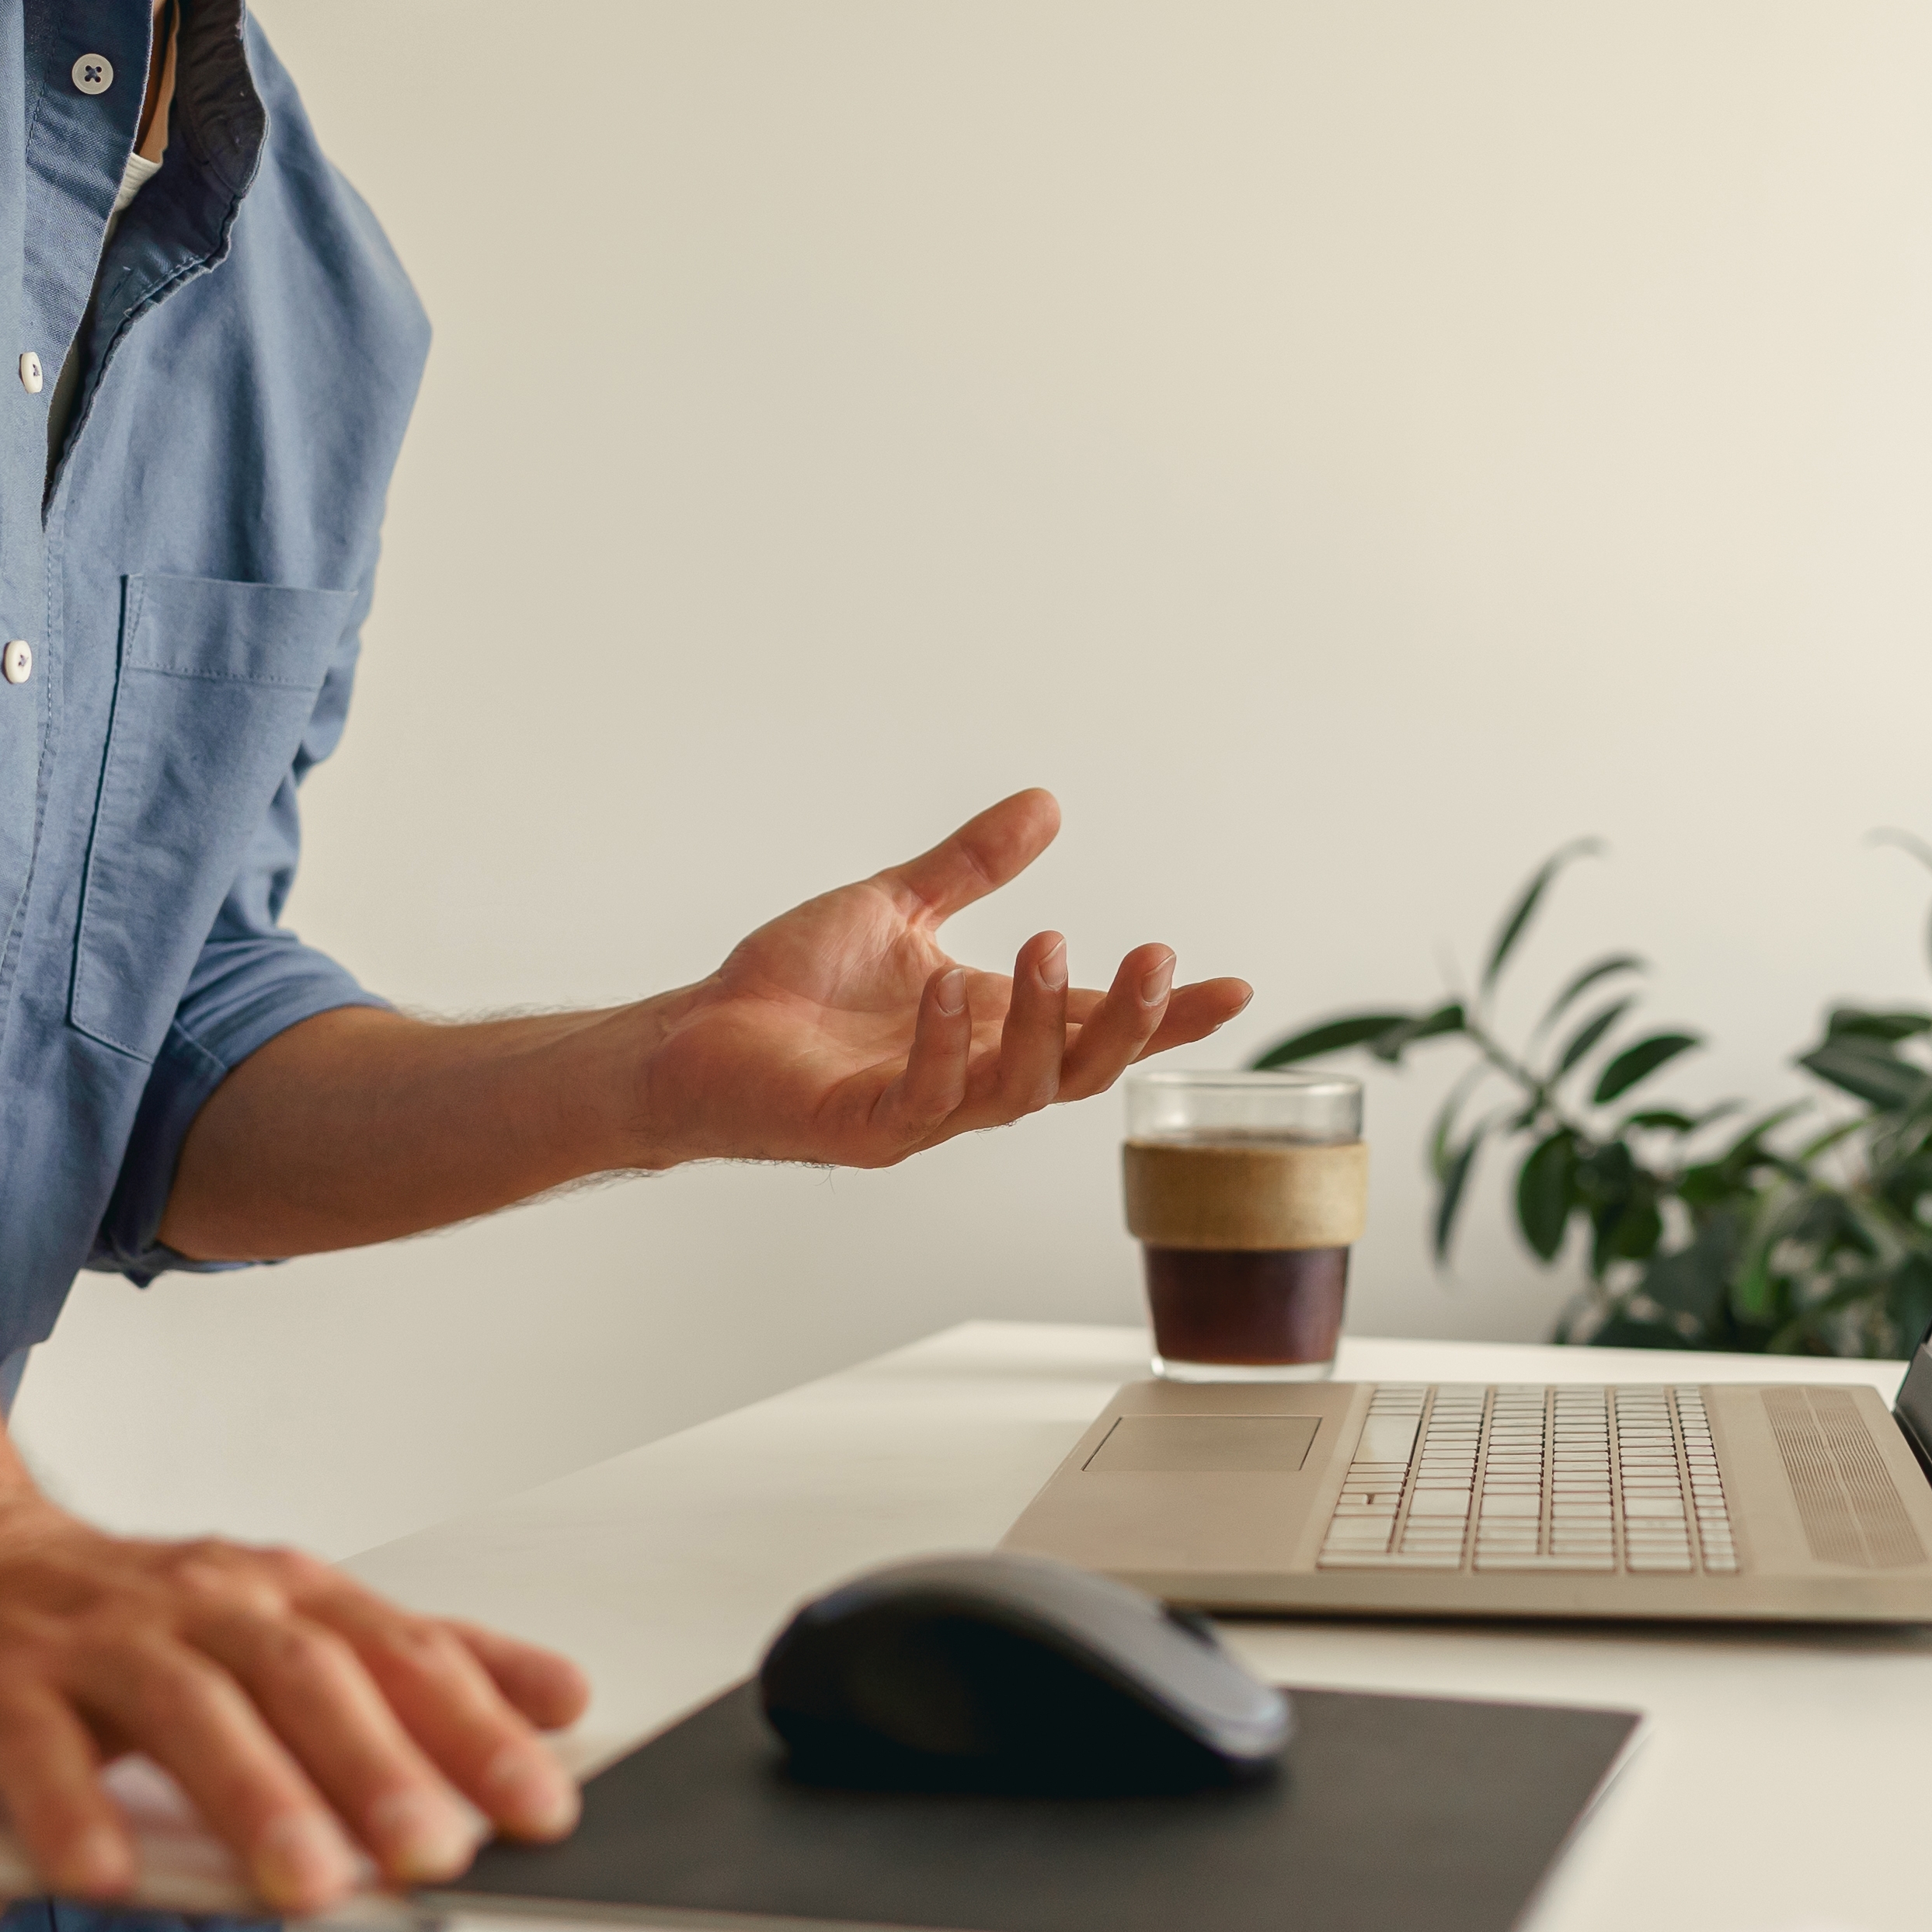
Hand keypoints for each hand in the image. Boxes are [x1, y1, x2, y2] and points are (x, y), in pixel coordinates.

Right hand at [0, 1496, 589, 1914]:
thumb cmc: (122, 1615)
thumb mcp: (277, 1621)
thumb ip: (411, 1662)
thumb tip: (559, 1697)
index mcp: (273, 1592)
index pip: (393, 1652)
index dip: (473, 1725)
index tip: (543, 1802)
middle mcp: (193, 1604)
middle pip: (301, 1676)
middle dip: (377, 1767)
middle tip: (438, 1853)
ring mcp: (89, 1640)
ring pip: (185, 1710)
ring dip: (254, 1798)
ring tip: (308, 1881)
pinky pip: (37, 1754)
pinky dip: (76, 1813)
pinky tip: (109, 1873)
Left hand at [634, 788, 1251, 1167]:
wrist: (695, 1035)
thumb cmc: (791, 988)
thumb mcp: (896, 904)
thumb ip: (971, 864)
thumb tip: (1046, 804)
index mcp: (986, 1026)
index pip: (1094, 1024)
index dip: (1165, 1014)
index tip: (1236, 987)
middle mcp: (967, 1076)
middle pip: (1079, 1070)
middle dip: (1129, 1022)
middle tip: (1157, 958)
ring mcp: (919, 1110)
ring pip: (1016, 1092)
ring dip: (1040, 1023)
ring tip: (1045, 946)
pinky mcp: (861, 1127)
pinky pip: (923, 1098)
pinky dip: (942, 1045)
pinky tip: (946, 989)